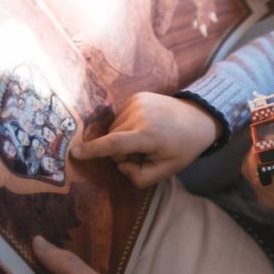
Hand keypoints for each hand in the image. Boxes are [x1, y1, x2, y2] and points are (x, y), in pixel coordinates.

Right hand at [71, 93, 219, 187]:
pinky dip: (128, 126)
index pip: (114, 144)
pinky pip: (120, 118)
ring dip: (124, 138)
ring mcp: (137, 102)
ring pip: (114, 129)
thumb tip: (119, 165)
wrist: (199, 118)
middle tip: (147, 152)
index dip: (93, 150)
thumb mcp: (167, 170)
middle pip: (113, 141)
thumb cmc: (183, 148)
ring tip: (148, 139)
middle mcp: (140, 115)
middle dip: (123, 152)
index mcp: (148, 135)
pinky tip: (147, 127)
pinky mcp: (136, 96)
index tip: (74, 154)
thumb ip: (140, 176)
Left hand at [242, 118, 273, 233]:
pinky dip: (255, 169)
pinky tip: (265, 159)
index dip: (257, 151)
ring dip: (252, 159)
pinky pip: (253, 181)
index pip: (261, 168)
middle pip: (249, 169)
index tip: (265, 137)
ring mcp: (267, 200)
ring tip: (263, 147)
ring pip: (248, 175)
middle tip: (264, 138)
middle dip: (253, 151)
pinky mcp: (265, 201)